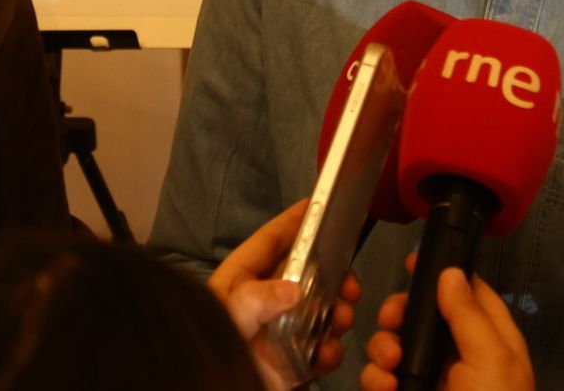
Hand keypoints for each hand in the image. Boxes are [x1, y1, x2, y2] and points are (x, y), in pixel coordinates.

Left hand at [207, 198, 359, 390]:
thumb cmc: (212, 346)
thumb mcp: (230, 318)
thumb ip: (257, 300)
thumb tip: (294, 290)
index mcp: (242, 279)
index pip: (271, 240)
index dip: (295, 221)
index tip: (319, 203)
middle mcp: (265, 300)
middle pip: (307, 273)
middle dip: (334, 274)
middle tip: (350, 284)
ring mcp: (281, 331)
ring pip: (321, 309)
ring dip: (338, 311)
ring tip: (342, 318)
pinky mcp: (294, 361)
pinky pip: (322, 347)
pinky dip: (331, 348)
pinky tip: (327, 352)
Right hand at [360, 251, 533, 390]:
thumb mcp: (492, 360)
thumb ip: (469, 314)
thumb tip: (451, 272)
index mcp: (492, 343)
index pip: (471, 295)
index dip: (446, 275)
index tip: (416, 262)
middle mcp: (458, 359)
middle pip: (422, 316)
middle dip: (399, 313)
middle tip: (391, 318)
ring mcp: (428, 383)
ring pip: (394, 346)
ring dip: (383, 347)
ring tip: (389, 364)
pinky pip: (379, 379)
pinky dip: (376, 379)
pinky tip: (384, 387)